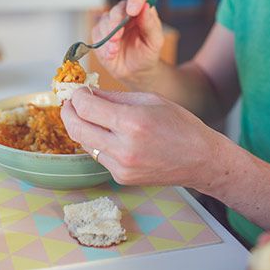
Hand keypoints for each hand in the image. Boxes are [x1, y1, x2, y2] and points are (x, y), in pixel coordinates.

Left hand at [60, 88, 224, 188]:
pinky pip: (98, 156)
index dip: (77, 97)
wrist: (201, 160)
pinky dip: (96, 142)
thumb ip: (113, 97)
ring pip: (84, 143)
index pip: (85, 108)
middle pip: (76, 129)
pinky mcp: (121, 177)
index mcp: (132, 122)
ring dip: (81, 127)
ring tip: (88, 116)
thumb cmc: (179, 125)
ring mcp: (121, 166)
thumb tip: (86, 94)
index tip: (79, 92)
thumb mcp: (148, 99)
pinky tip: (106, 134)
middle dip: (68, 112)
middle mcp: (124, 148)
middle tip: (70, 103)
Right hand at [93, 0, 163, 81]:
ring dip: (108, 37)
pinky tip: (110, 54)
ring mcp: (111, 22)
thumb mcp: (155, 41)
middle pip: (118, 8)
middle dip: (116, 22)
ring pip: (105, 20)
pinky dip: (103, 45)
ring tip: (114, 50)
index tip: (133, 9)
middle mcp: (126, 13)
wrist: (136, 71)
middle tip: (117, 36)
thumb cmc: (147, 53)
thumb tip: (145, 7)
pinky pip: (97, 34)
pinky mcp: (100, 34)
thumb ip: (150, 24)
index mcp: (142, 10)